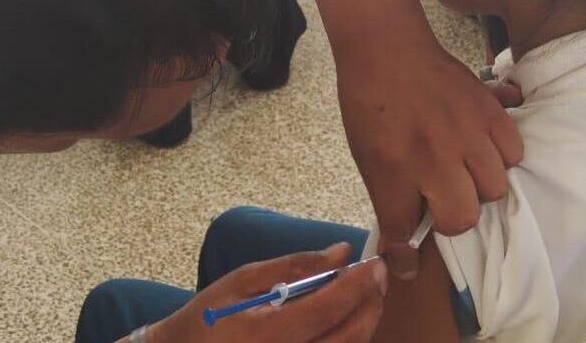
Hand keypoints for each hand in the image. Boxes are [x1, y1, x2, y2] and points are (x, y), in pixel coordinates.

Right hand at [149, 244, 387, 342]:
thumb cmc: (207, 319)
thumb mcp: (241, 281)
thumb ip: (294, 266)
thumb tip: (341, 252)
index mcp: (263, 336)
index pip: (325, 311)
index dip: (356, 286)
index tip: (374, 263)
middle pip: (346, 339)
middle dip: (370, 304)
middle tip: (378, 277)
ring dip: (364, 323)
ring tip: (367, 295)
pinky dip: (347, 339)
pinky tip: (348, 320)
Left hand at [338, 42, 523, 279]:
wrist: (386, 47)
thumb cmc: (368, 103)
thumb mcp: (365, 156)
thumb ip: (387, 200)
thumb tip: (402, 248)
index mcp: (392, 167)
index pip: (404, 230)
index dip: (404, 255)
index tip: (407, 262)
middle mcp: (433, 155)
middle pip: (463, 217)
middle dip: (452, 215)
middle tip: (441, 197)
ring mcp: (465, 132)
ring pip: (495, 188)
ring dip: (479, 186)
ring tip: (463, 170)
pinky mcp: (489, 110)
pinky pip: (514, 152)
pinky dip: (501, 157)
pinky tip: (481, 148)